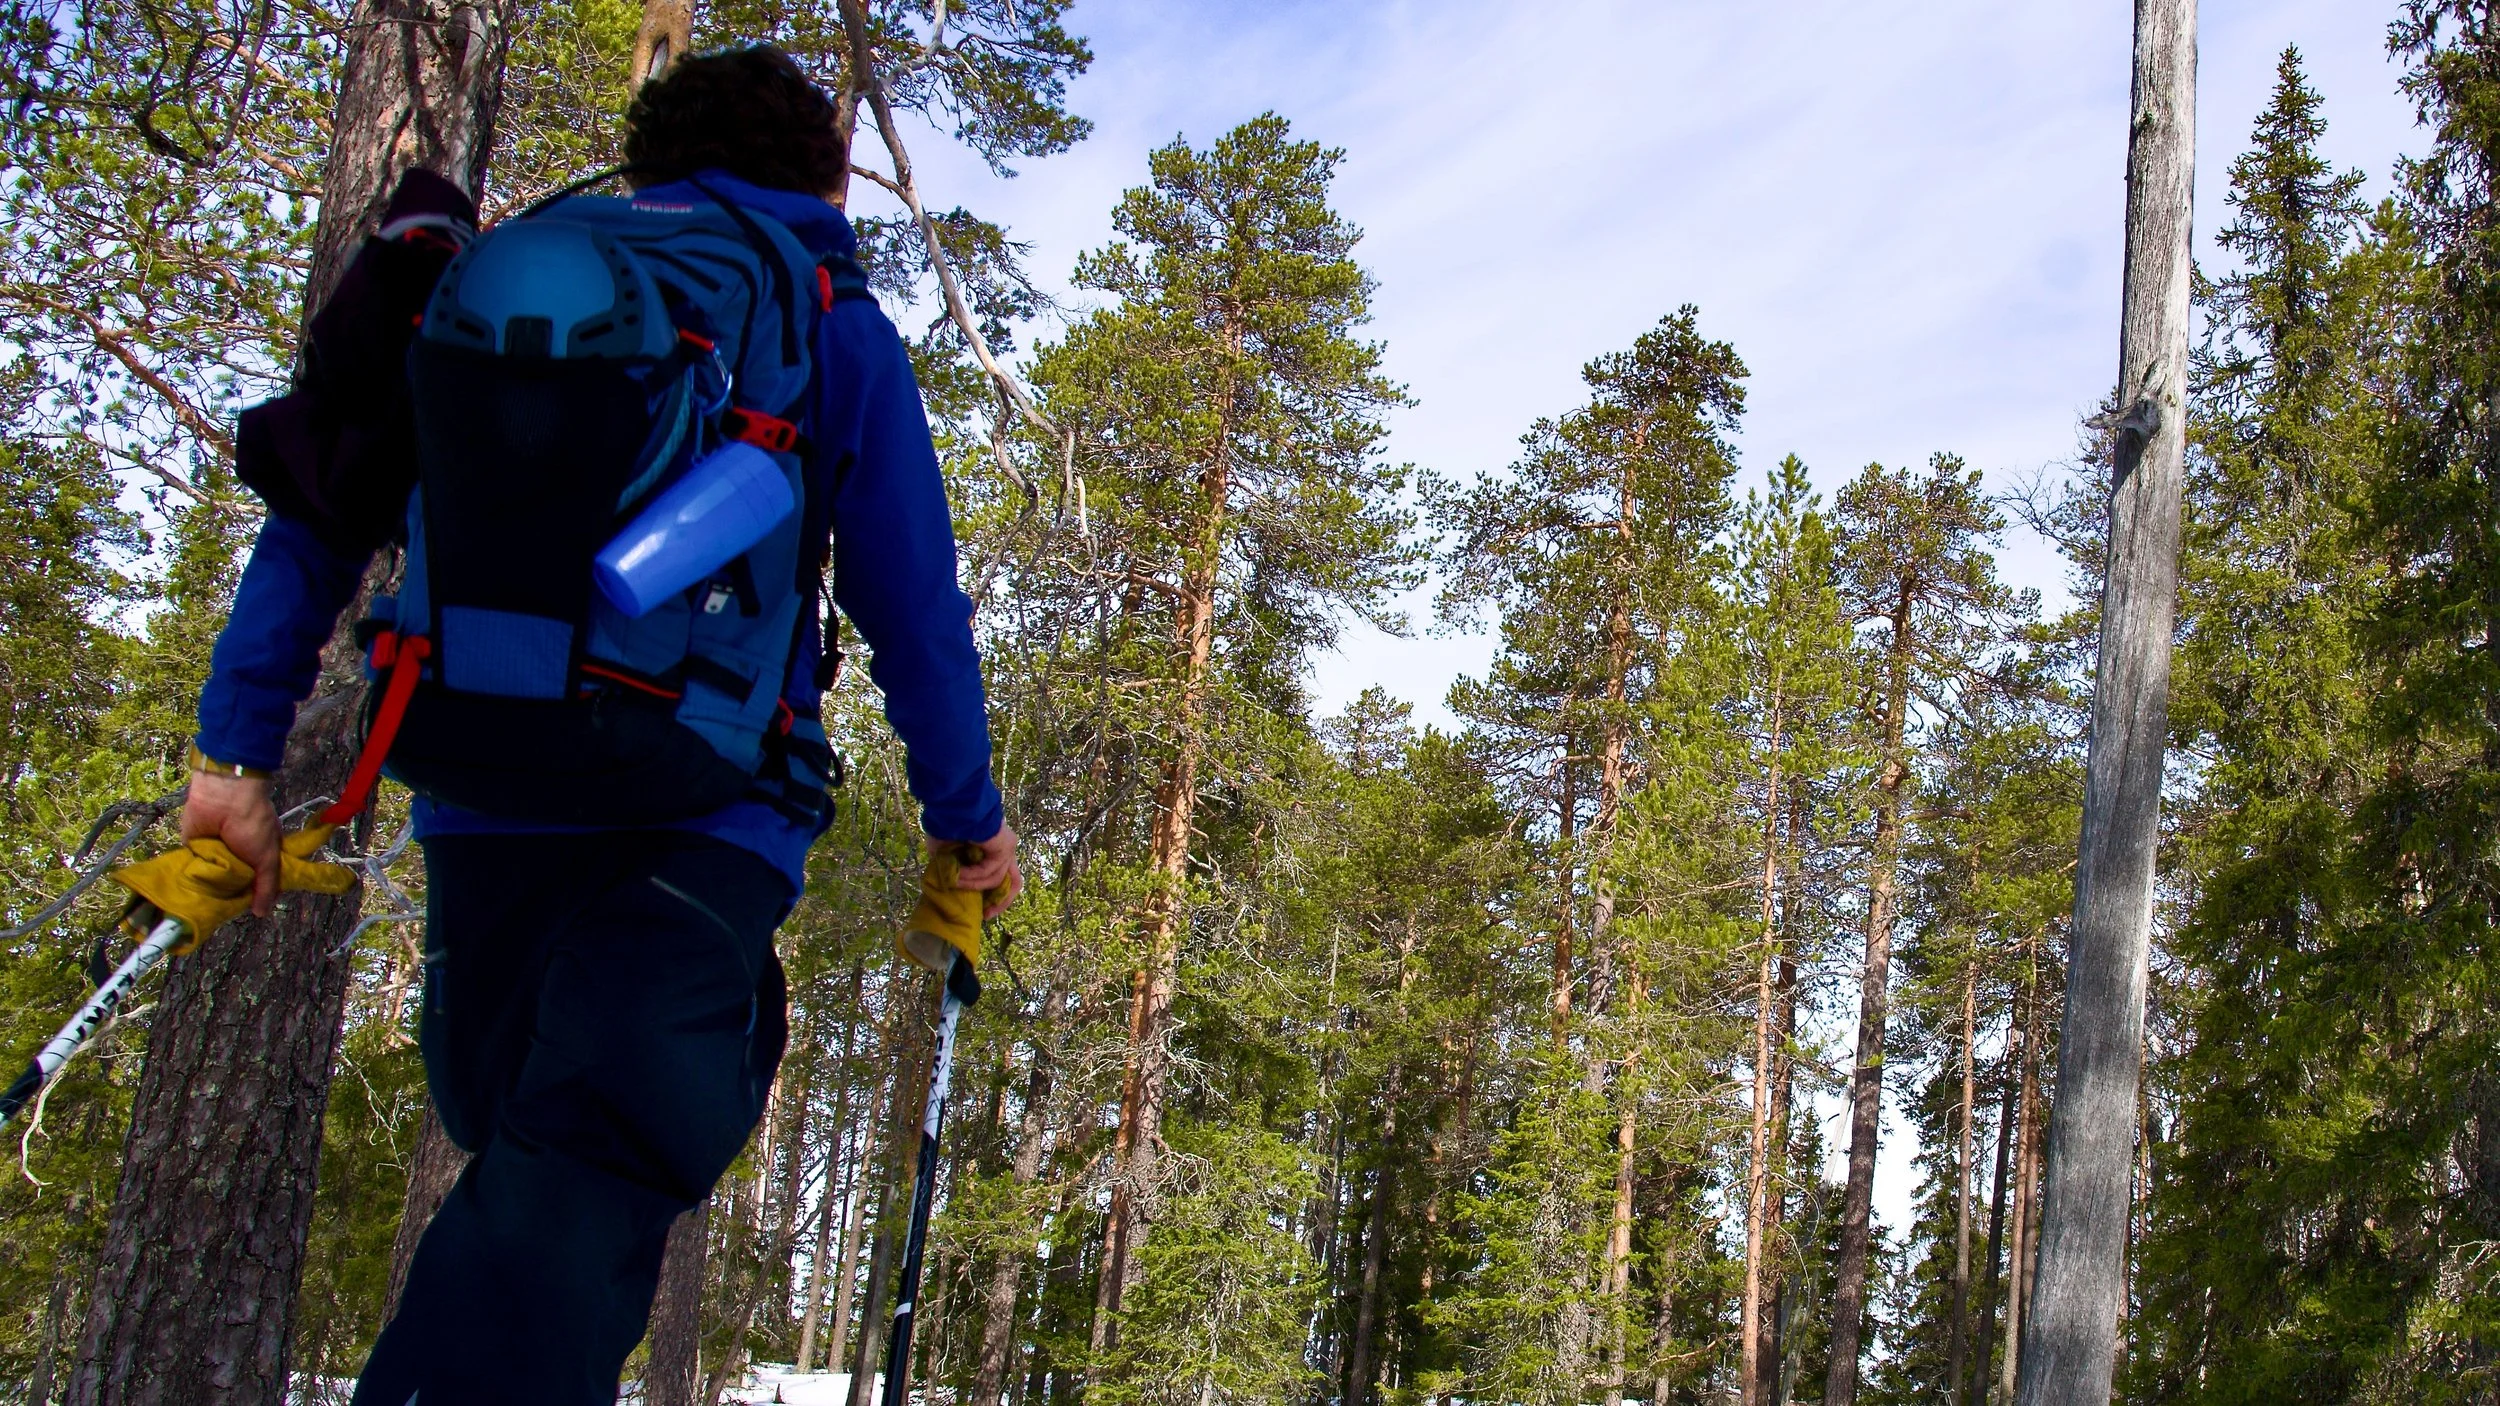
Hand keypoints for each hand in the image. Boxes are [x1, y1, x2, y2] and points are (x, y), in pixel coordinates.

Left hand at [183, 771, 282, 917]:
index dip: (253, 897)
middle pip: (234, 883)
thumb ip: (266, 886)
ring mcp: (214, 853)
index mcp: (259, 856)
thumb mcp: (267, 857)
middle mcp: (237, 856)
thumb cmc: (253, 825)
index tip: (247, 912)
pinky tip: (186, 895)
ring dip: (209, 890)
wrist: (224, 798)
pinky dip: (190, 879)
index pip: (257, 883)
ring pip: (212, 878)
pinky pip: (191, 869)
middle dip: (230, 897)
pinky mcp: (192, 849)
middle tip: (223, 915)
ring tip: (202, 909)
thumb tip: (261, 913)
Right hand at [939, 820, 1022, 920]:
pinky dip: (973, 877)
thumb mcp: (946, 854)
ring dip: (973, 886)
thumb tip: (952, 887)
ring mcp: (1007, 847)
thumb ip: (952, 871)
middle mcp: (1005, 848)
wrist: (952, 804)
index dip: (995, 897)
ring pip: (998, 879)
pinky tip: (958, 874)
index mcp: (994, 849)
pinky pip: (990, 871)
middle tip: (986, 916)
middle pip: (1014, 883)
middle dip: (1001, 903)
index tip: (983, 912)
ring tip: (955, 882)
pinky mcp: (1004, 846)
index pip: (1003, 877)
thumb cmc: (946, 824)